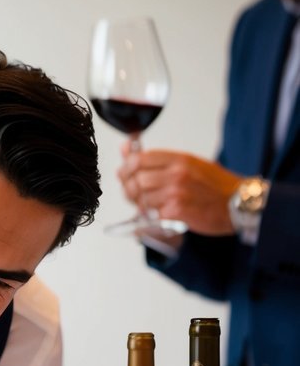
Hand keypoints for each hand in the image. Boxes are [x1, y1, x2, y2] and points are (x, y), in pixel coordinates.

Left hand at [116, 142, 240, 235]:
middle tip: (134, 195)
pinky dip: (154, 217)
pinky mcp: (178, 211)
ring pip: (142, 198)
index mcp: (179, 159)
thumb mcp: (188, 163)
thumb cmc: (215, 185)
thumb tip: (125, 148)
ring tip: (150, 206)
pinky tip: (162, 215)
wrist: (240, 203)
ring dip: (142, 205)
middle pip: (137, 179)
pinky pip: (153, 215)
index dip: (126, 168)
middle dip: (130, 189)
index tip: (125, 175)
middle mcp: (177, 173)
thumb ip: (157, 158)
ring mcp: (177, 192)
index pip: (138, 159)